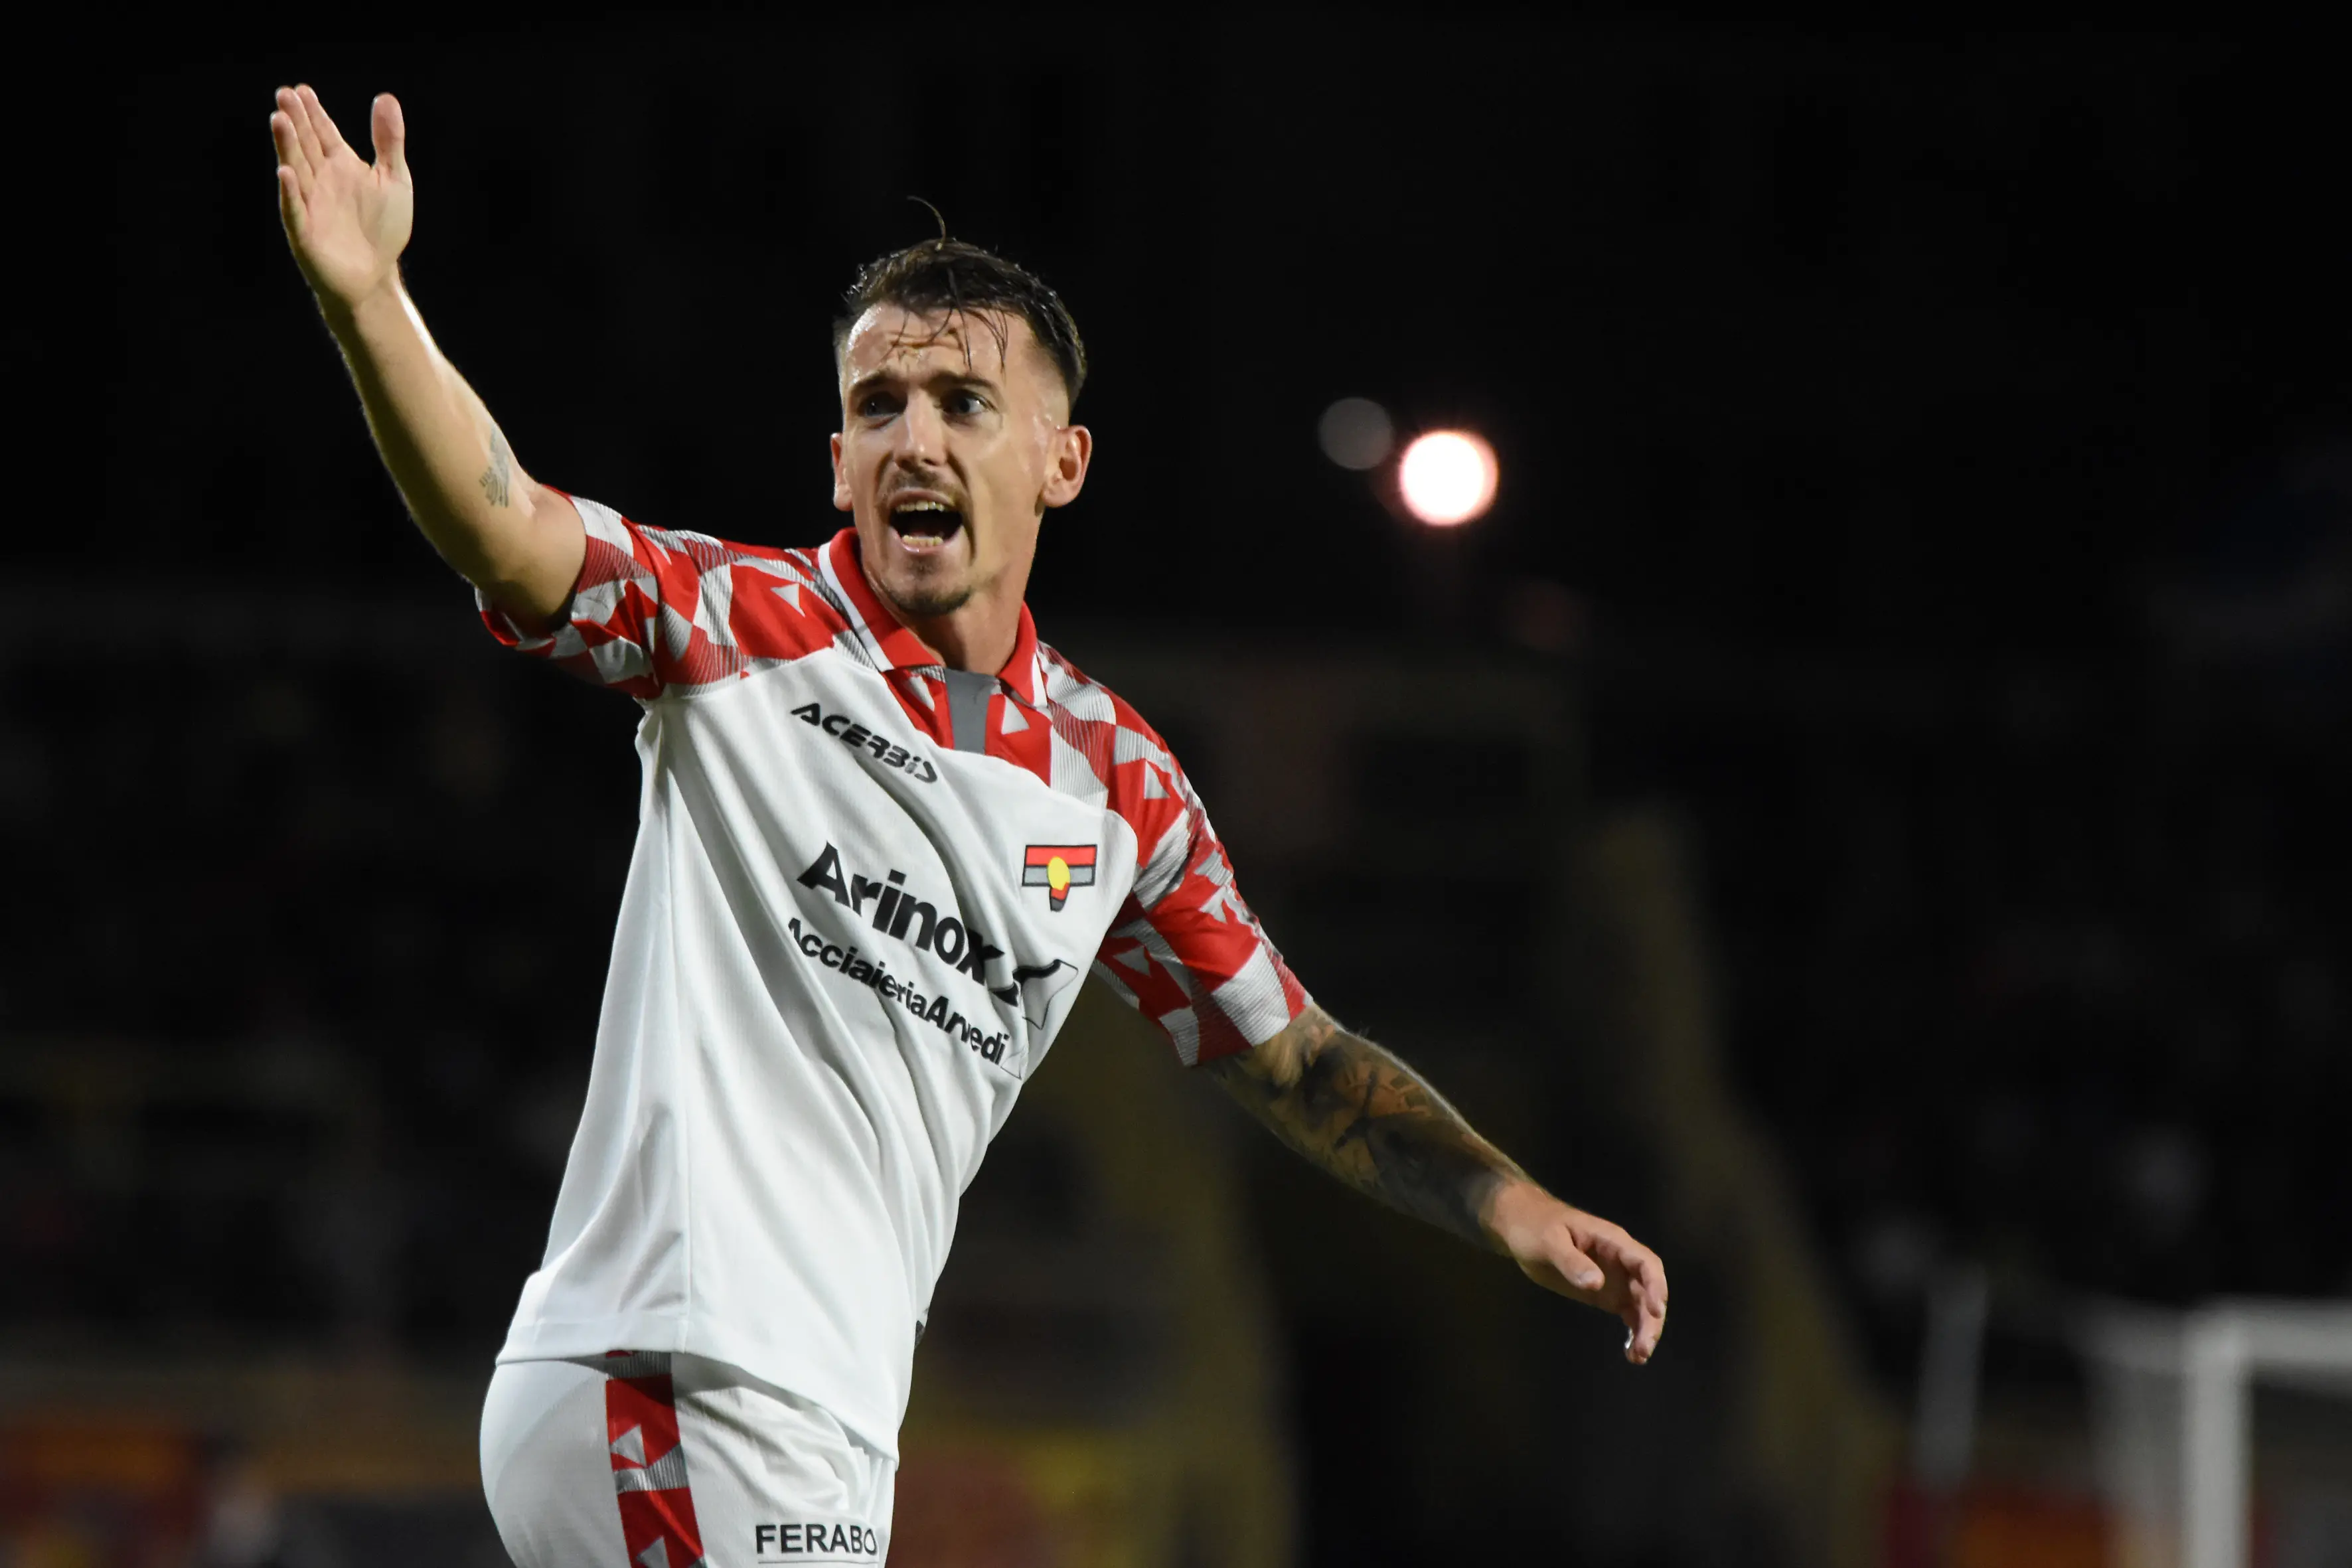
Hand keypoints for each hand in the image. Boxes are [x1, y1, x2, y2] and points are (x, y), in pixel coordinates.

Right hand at [271, 85, 412, 314]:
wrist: (374, 276)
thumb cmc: (383, 229)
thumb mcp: (394, 180)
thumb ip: (389, 141)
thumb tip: (385, 97)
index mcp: (340, 165)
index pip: (323, 132)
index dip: (313, 112)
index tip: (302, 89)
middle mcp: (321, 180)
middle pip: (306, 145)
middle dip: (296, 120)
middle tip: (284, 94)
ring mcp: (310, 204)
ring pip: (296, 169)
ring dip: (287, 146)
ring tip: (279, 120)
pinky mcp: (304, 231)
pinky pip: (295, 208)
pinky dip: (291, 192)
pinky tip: (285, 172)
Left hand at [1489, 1181, 1667, 1363]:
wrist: (1520, 1227)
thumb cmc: (1535, 1227)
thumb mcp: (1550, 1241)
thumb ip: (1572, 1261)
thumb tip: (1597, 1284)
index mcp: (1613, 1241)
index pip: (1646, 1262)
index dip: (1656, 1286)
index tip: (1655, 1312)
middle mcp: (1620, 1261)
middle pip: (1648, 1288)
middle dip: (1652, 1318)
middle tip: (1644, 1347)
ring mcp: (1614, 1278)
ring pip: (1641, 1304)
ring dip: (1645, 1329)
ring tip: (1638, 1357)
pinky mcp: (1605, 1293)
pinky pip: (1628, 1312)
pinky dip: (1633, 1331)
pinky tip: (1630, 1353)